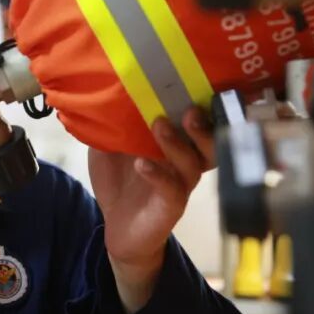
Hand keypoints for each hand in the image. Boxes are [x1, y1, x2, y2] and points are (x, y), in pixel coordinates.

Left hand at [88, 107, 214, 311]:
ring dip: (177, 143)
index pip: (199, 123)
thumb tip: (102, 93)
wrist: (117, 229)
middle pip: (210, 142)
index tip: (196, 85)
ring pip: (194, 163)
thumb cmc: (119, 183)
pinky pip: (172, 190)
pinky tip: (142, 164)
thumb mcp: (109, 148)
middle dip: (203, 125)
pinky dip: (158, 174)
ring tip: (159, 126)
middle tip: (190, 109)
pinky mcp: (170, 207)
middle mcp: (184, 162)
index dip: (204, 106)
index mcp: (175, 145)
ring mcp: (180, 185)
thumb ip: (111, 125)